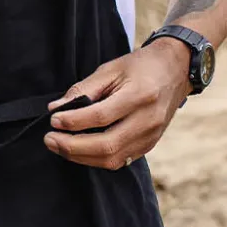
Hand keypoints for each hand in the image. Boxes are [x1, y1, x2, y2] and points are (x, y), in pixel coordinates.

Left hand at [43, 38, 190, 169]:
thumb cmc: (141, 66)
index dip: (74, 122)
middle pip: (106, 145)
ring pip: (111, 158)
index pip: (101, 117)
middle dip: (72, 146)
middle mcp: (148, 120)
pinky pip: (119, 160)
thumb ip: (83, 89)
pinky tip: (79, 150)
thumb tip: (56, 109)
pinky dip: (95, 159)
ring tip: (59, 146)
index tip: (54, 120)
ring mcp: (151, 136)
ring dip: (80, 156)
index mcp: (140, 95)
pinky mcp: (149, 145)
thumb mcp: (111, 68)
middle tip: (50, 139)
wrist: (176, 70)